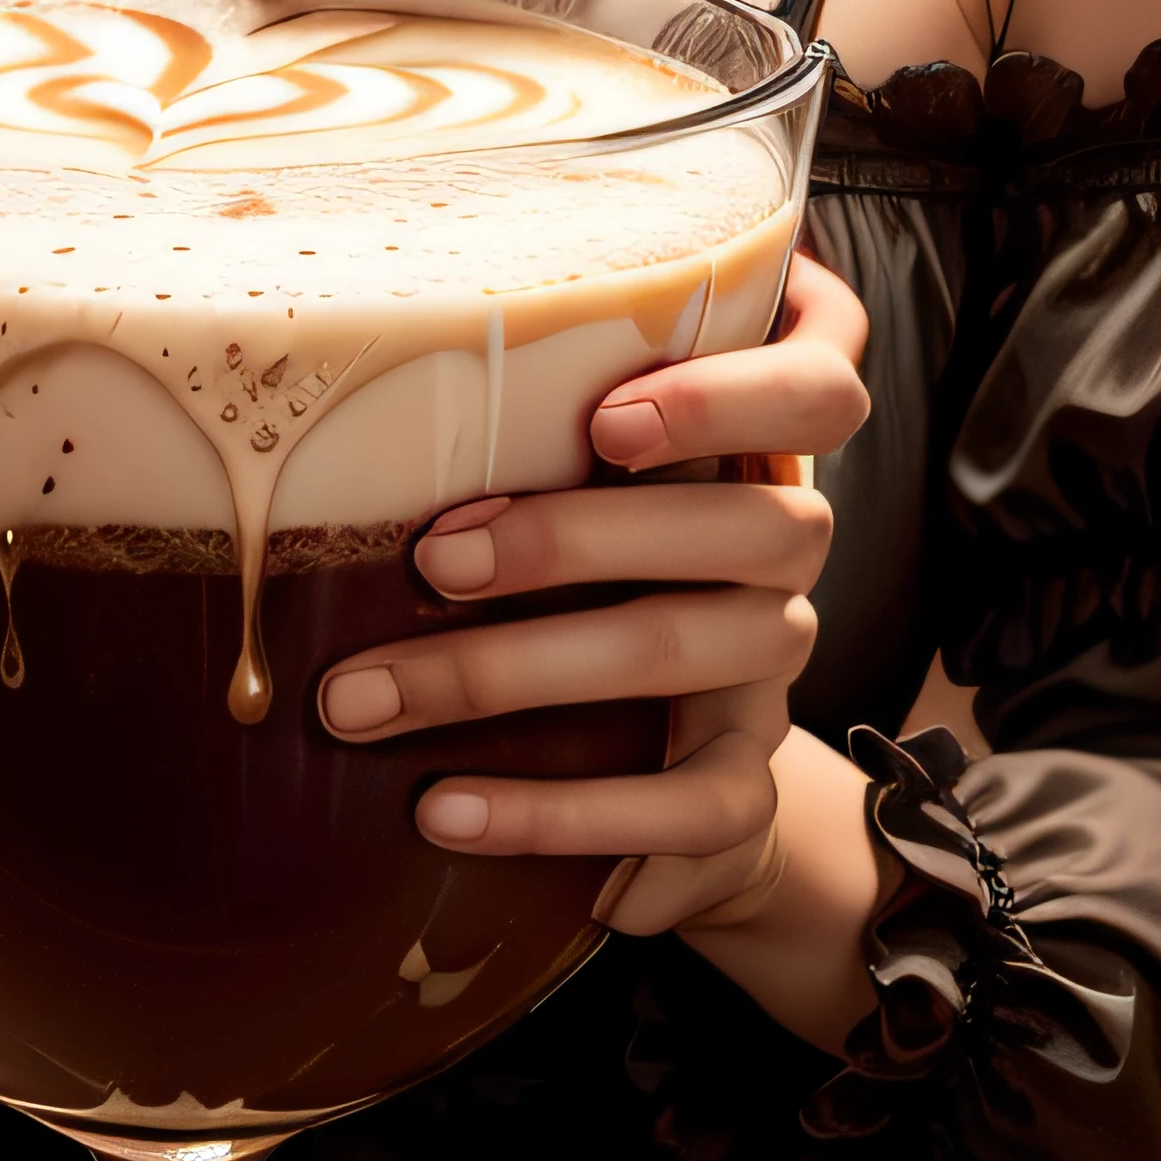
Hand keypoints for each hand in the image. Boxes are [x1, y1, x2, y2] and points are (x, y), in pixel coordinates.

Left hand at [313, 249, 871, 952]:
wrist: (669, 762)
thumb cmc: (581, 565)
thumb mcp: (565, 474)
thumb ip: (519, 413)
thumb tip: (343, 343)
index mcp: (750, 450)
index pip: (818, 393)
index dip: (729, 400)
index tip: (605, 421)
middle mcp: (782, 551)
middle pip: (741, 523)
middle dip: (569, 540)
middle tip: (427, 559)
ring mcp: (770, 668)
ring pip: (684, 650)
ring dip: (514, 672)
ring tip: (369, 703)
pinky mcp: (744, 786)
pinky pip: (685, 807)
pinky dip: (562, 817)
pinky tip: (449, 816)